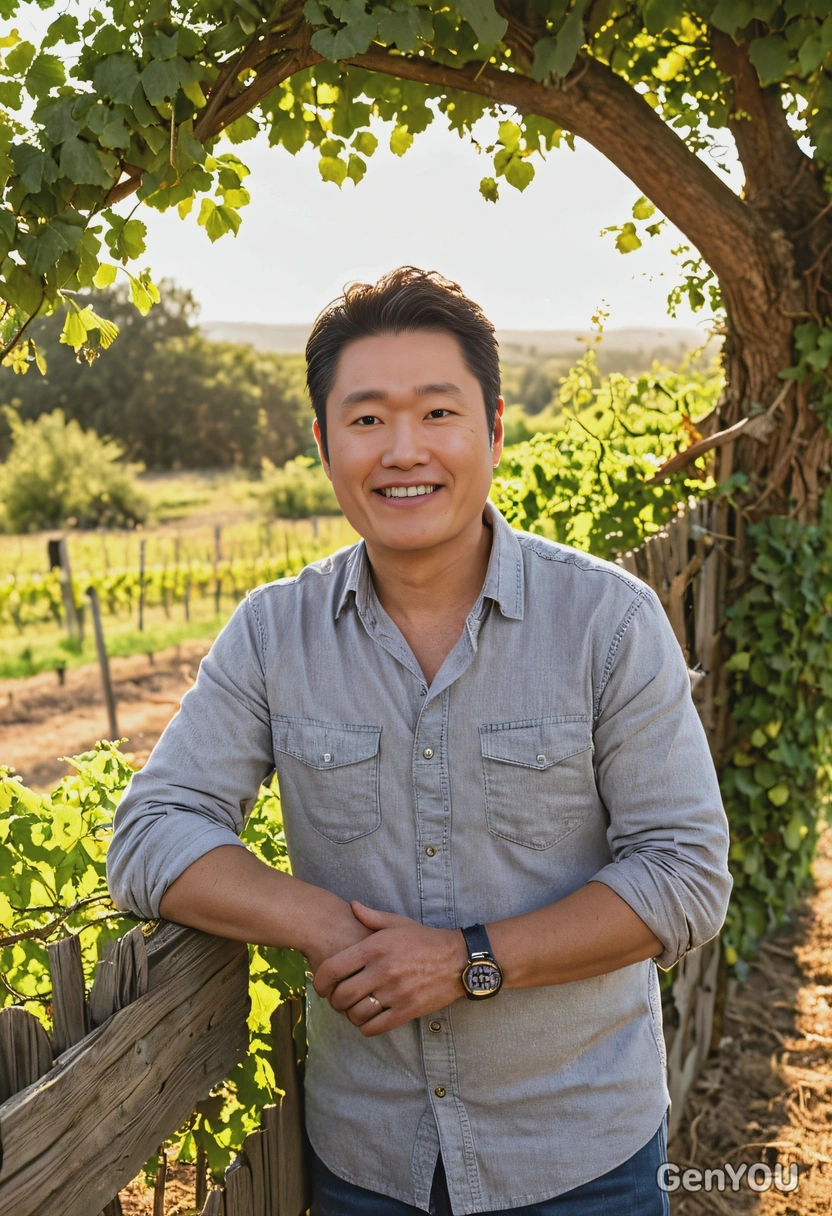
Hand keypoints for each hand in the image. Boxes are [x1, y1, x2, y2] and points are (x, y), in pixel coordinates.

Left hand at [312, 901, 468, 1036]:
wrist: (457, 959)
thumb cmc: (424, 940)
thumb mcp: (397, 922)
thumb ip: (371, 916)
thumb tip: (351, 906)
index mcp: (375, 947)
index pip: (333, 968)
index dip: (320, 981)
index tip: (320, 986)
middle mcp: (382, 970)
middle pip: (342, 995)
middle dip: (333, 1001)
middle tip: (336, 1000)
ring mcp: (395, 992)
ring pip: (356, 1013)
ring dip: (349, 1014)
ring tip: (352, 1009)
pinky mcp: (406, 1010)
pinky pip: (375, 1027)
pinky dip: (365, 1027)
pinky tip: (367, 1019)